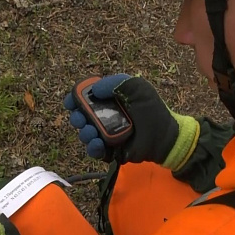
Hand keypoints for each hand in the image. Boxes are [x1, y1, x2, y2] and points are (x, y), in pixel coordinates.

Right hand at [63, 74, 199, 169]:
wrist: (164, 136)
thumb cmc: (152, 110)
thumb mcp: (137, 87)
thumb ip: (116, 82)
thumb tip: (95, 90)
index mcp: (108, 101)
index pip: (84, 98)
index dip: (74, 99)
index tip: (70, 101)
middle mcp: (104, 117)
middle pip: (80, 117)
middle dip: (76, 117)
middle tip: (80, 118)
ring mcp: (106, 135)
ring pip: (85, 134)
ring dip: (84, 132)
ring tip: (91, 131)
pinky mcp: (110, 151)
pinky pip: (95, 151)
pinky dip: (93, 147)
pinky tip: (97, 142)